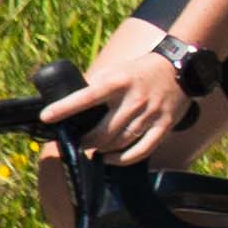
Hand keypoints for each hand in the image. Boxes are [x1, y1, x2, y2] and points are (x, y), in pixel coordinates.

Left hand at [79, 17, 199, 173]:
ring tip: (95, 149)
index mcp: (118, 82)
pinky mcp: (163, 126)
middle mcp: (133, 99)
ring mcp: (149, 114)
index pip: (86, 97)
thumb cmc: (141, 71)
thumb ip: (96, 85)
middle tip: (78, 143)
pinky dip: (123, 159)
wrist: (180, 68)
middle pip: (102, 131)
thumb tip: (70, 101)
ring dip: (102, 150)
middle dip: (85, 141)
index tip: (47, 116)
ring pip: (119, 143)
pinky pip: (141, 150)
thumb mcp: (117, 70)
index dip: (65, 108)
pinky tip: (111, 159)